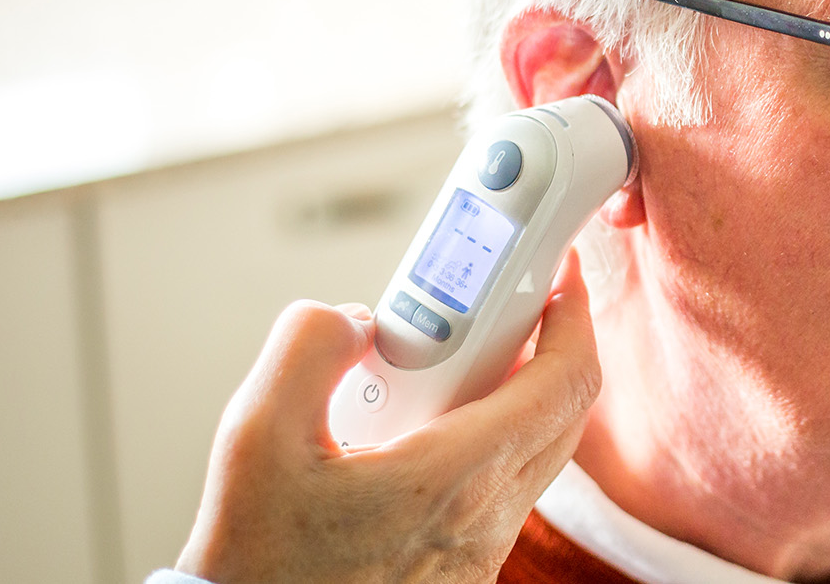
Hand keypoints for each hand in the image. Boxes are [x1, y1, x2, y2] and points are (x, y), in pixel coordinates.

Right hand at [176, 249, 599, 583]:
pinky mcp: (464, 572)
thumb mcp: (254, 438)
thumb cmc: (257, 567)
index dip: (575, 316)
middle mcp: (486, 519)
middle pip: (565, 413)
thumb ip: (308, 351)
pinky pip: (503, 490)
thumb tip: (354, 319)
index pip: (563, 381)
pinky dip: (485, 441)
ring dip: (514, 395)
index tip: (561, 276)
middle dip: (553, 345)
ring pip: (536, 453)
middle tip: (512, 306)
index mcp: (455, 477)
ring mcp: (480, 552)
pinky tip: (416, 430)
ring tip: (443, 365)